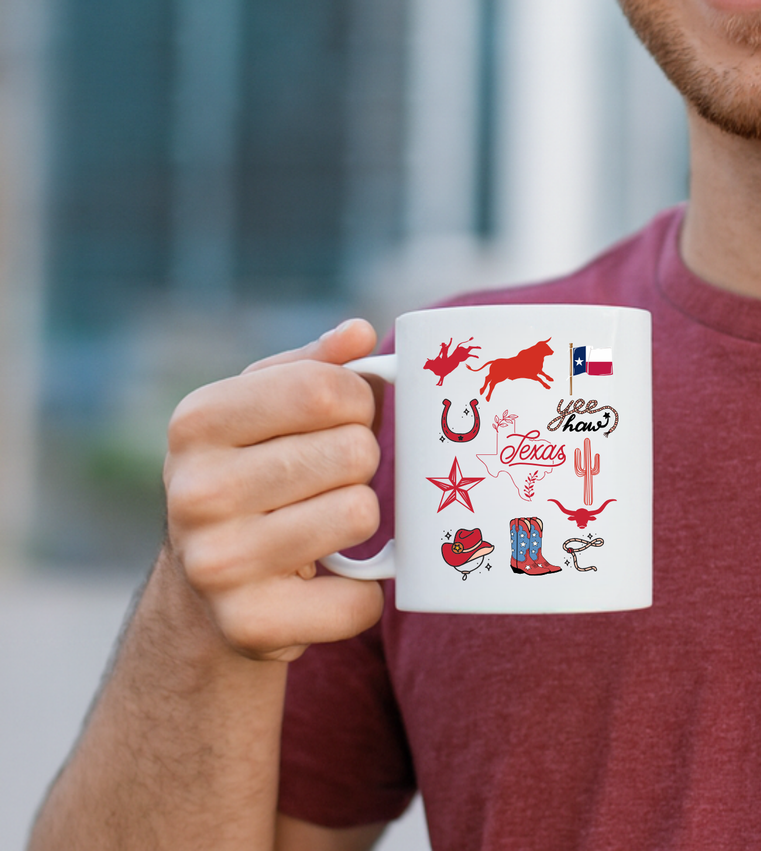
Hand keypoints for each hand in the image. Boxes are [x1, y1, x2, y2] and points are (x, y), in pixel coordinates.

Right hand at [163, 318, 387, 661]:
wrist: (203, 587)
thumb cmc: (253, 469)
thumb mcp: (264, 405)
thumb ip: (315, 365)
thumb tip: (359, 333)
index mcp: (198, 422)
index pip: (326, 389)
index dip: (359, 400)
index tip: (347, 417)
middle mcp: (196, 492)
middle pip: (355, 452)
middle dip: (362, 461)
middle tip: (330, 478)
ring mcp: (217, 564)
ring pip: (360, 514)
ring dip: (361, 518)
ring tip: (324, 521)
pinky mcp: (249, 626)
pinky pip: (360, 600)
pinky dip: (364, 592)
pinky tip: (330, 580)